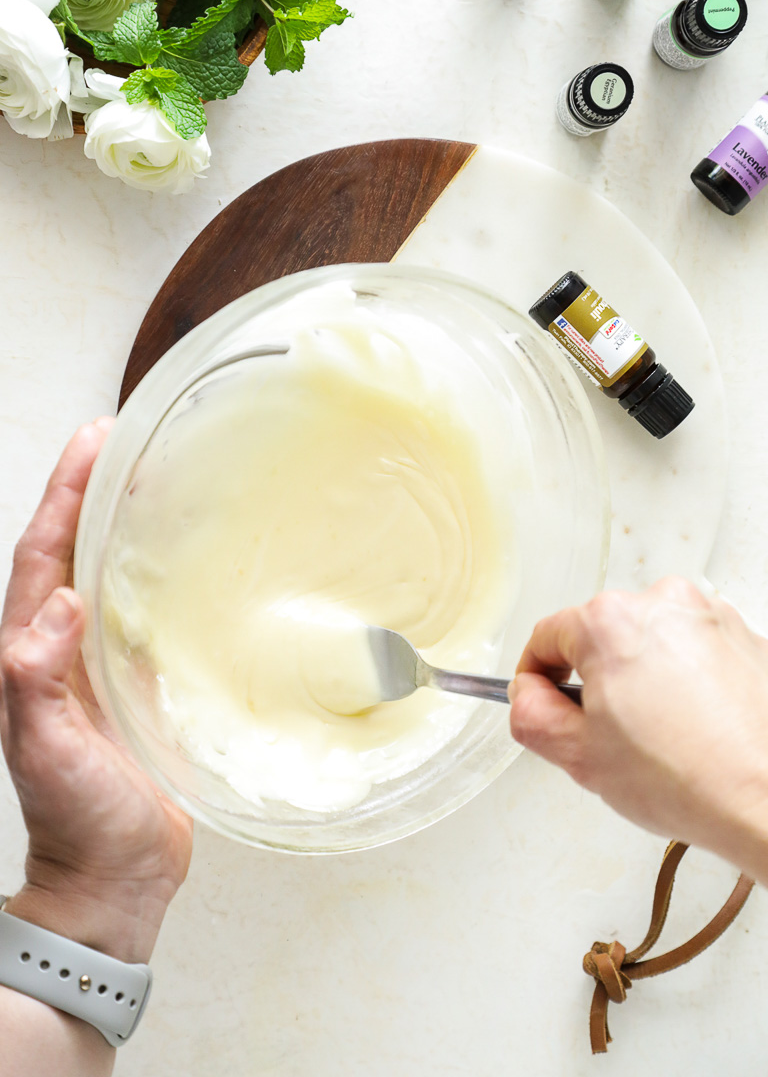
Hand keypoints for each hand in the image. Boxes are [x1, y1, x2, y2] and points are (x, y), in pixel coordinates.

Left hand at [0, 421, 192, 962]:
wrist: (117, 875)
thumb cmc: (79, 819)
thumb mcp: (46, 753)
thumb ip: (36, 683)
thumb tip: (55, 610)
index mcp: (32, 652)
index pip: (43, 552)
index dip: (64, 495)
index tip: (93, 444)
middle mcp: (62, 647)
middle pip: (72, 549)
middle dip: (91, 491)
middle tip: (125, 440)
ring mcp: (100, 662)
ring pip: (108, 572)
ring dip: (124, 523)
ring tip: (157, 478)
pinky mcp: (137, 681)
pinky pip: (142, 609)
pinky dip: (158, 572)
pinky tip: (187, 556)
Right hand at [508, 577, 767, 868]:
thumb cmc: (691, 779)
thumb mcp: (578, 757)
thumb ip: (530, 715)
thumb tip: (529, 696)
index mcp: (611, 621)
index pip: (546, 637)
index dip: (535, 679)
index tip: (542, 705)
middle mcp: (664, 604)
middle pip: (602, 637)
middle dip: (596, 683)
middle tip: (608, 738)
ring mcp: (712, 618)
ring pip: (652, 645)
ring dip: (645, 682)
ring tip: (661, 741)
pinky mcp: (748, 641)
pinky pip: (697, 654)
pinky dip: (689, 685)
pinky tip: (696, 732)